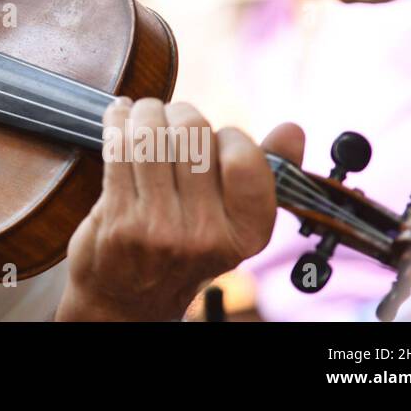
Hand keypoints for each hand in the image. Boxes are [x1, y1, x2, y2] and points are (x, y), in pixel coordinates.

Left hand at [55, 97, 304, 320]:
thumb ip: (265, 171)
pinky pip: (118, 150)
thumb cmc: (186, 246)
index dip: (230, 135)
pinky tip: (119, 116)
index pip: (245, 158)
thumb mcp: (234, 221)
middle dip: (179, 113)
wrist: (129, 297)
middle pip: (193, 134)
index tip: (216, 137)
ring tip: (142, 113)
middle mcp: (205, 234)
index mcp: (246, 232)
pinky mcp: (119, 219)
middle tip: (170, 117)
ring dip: (144, 113)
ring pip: (152, 136)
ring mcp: (160, 228)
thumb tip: (293, 129)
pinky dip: (117, 122)